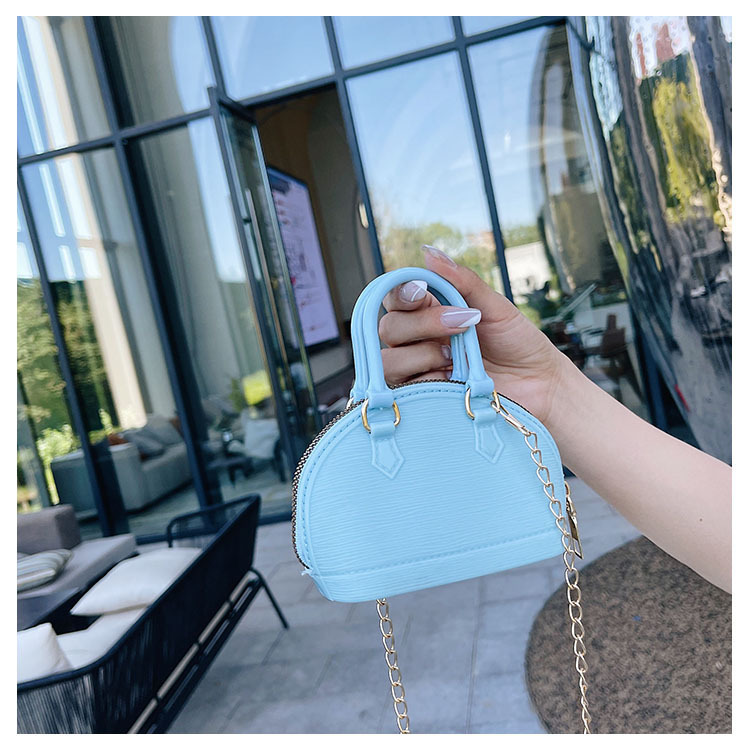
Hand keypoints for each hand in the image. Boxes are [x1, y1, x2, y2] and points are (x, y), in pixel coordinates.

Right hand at [379, 246, 572, 424]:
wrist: (540, 384)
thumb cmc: (519, 343)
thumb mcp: (495, 305)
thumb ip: (462, 281)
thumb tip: (429, 252)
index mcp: (431, 313)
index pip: (396, 298)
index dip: (401, 293)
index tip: (423, 292)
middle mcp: (419, 341)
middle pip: (388, 328)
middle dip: (422, 323)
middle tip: (462, 325)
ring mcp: (420, 372)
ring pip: (389, 361)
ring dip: (422, 355)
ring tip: (455, 357)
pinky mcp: (426, 400)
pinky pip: (405, 391)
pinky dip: (429, 379)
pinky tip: (455, 378)